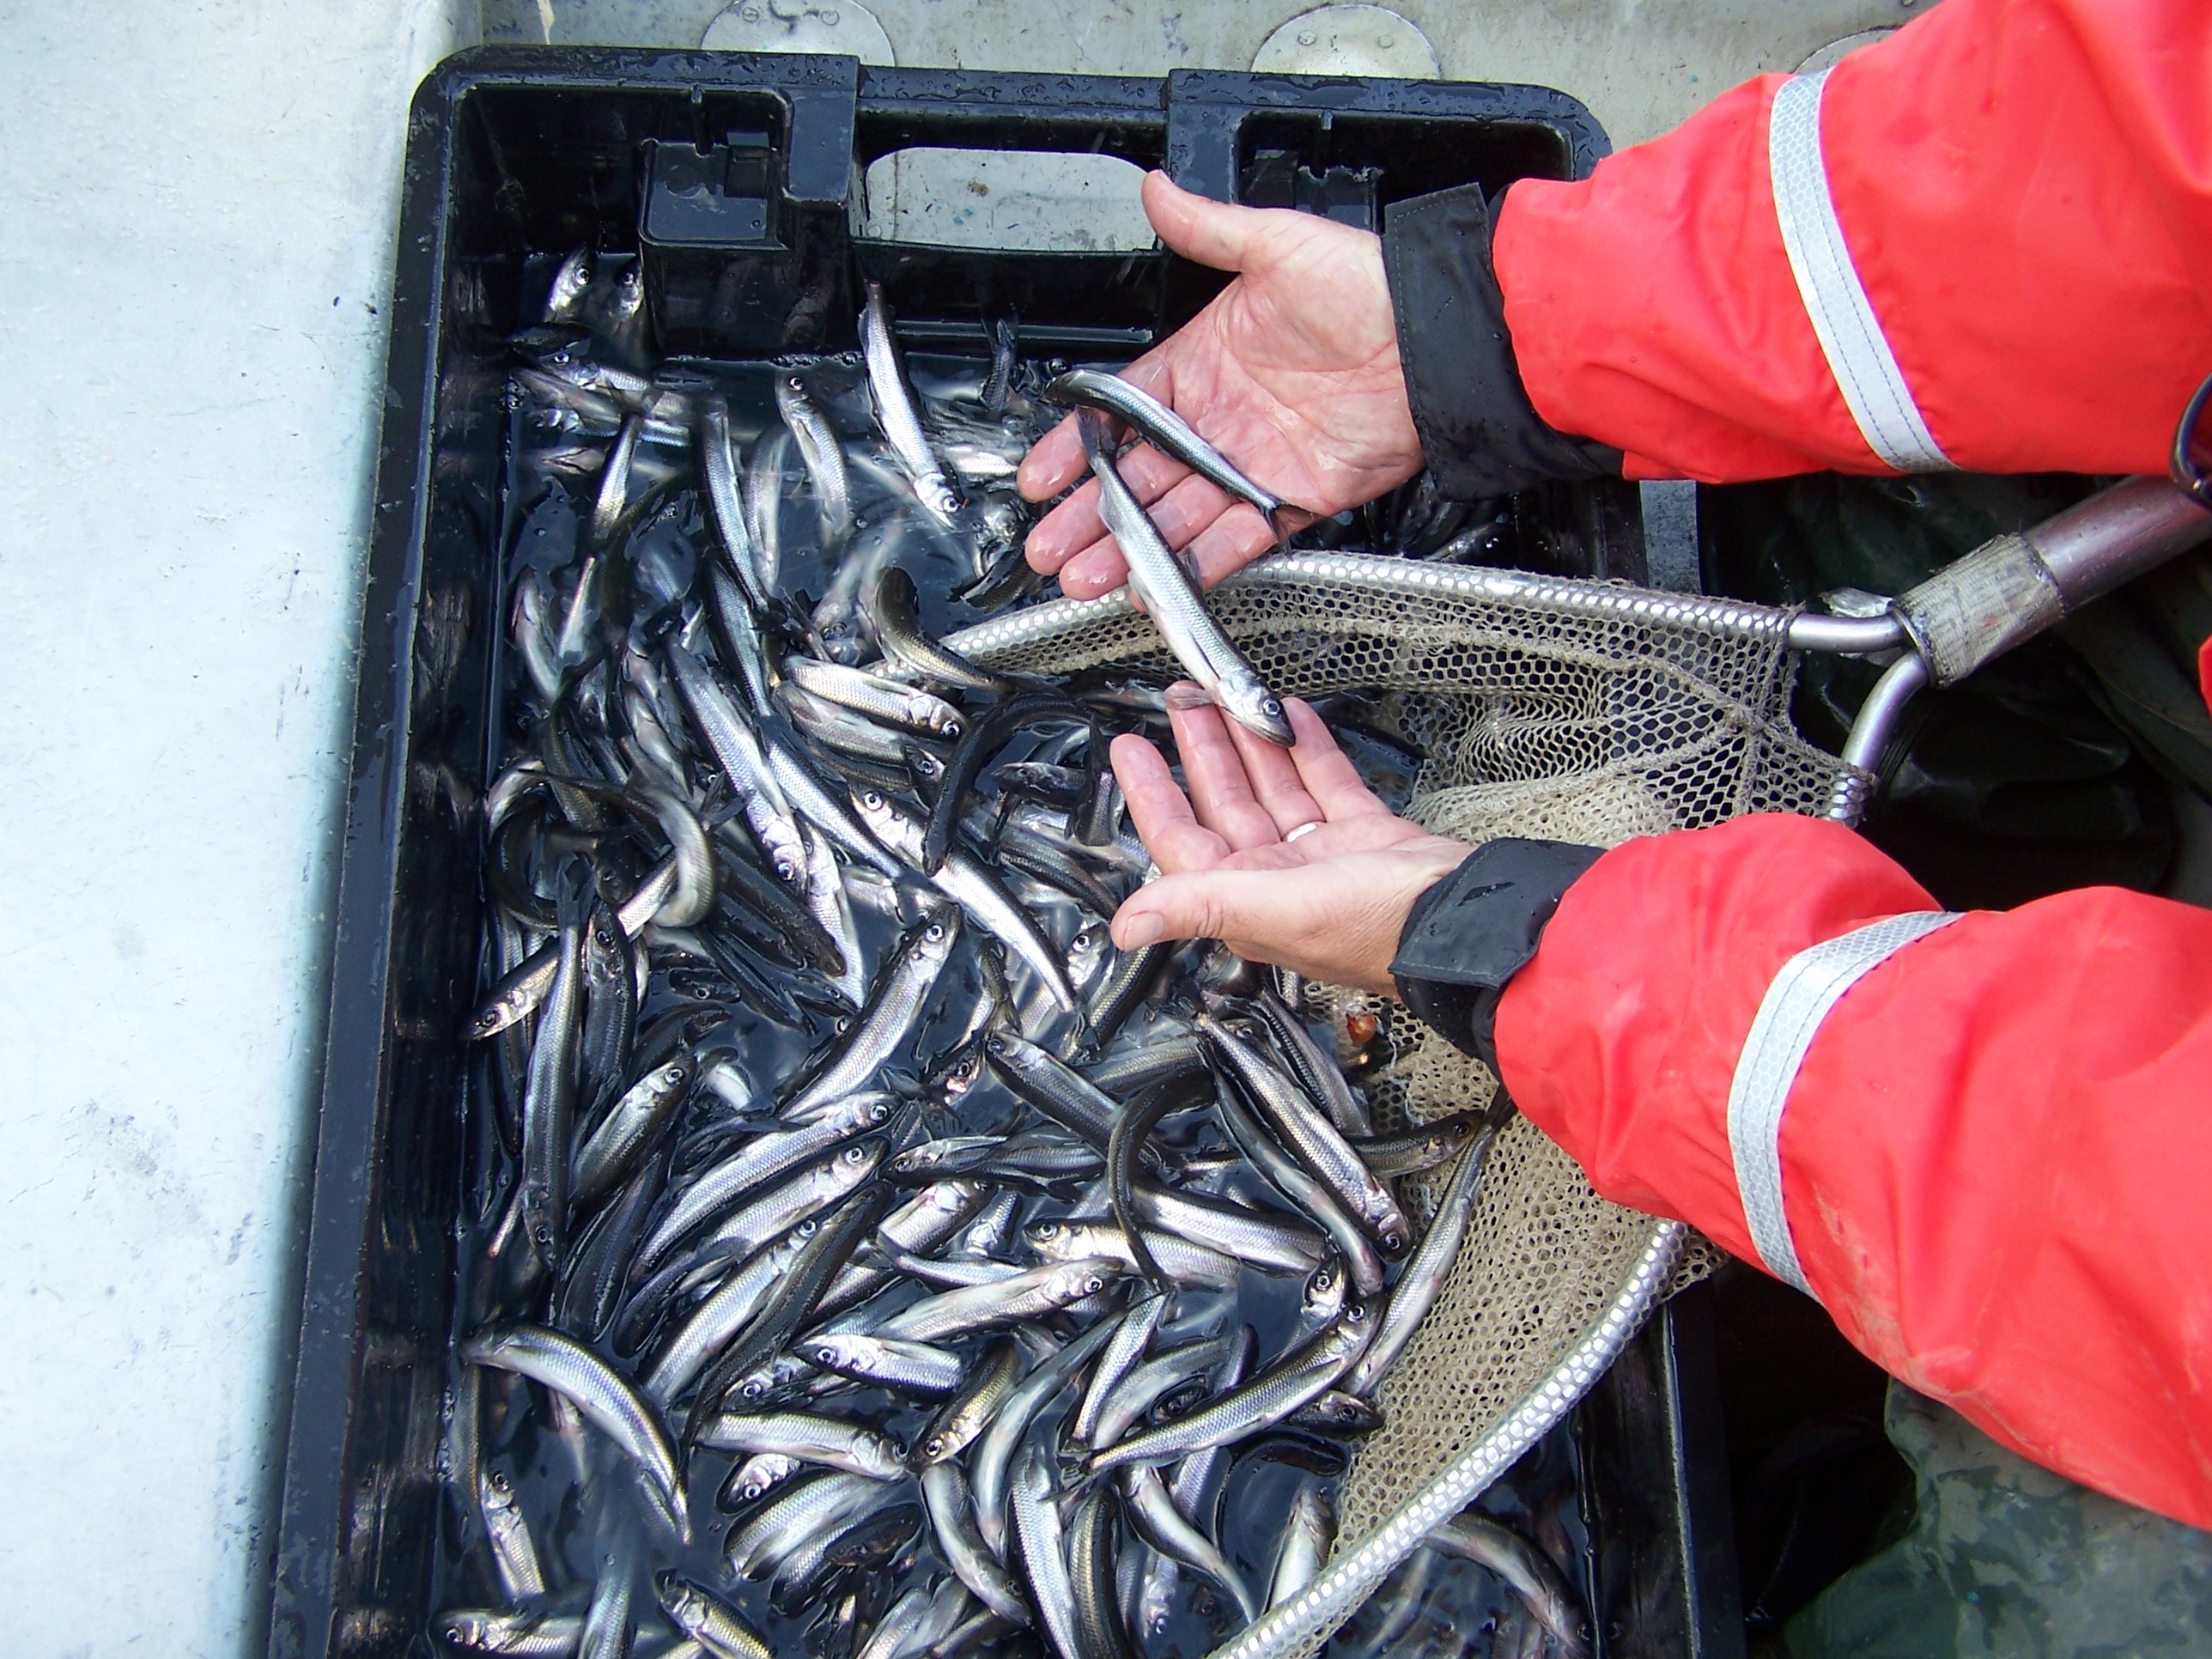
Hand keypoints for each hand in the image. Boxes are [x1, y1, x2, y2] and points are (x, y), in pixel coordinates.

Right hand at [1018, 172, 1424, 600]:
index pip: (1122, 413)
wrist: (1435, 341)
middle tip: (1047, 547)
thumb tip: (1156, 188)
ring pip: (1174, 518)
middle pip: (1137, 478)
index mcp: (1203, 361)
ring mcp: (1252, 464)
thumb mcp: (1276, 245)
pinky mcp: (1290, 500)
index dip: (1077, 447)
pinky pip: (1233, 542)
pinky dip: (1194, 568)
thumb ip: (1209, 229)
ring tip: (1082, 577)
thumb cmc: (1367, 286)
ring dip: (1128, 551)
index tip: (1042, 476)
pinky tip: (1156, 585)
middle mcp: (1220, 419)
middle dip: (1089, 517)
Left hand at [1109, 694, 1468, 994]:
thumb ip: (1201, 906)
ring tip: (1228, 693)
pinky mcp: (1365, 835)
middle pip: (1225, 803)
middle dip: (1202, 749)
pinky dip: (1308, 749)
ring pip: (1273, 787)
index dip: (1152, 794)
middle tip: (1183, 699)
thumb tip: (1124, 926)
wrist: (1469, 919)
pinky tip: (1293, 715)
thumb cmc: (1381, 928)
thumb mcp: (1279, 911)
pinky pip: (1326, 783)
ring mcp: (1323, 855)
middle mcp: (1278, 879)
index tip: (1130, 749)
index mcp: (1247, 899)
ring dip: (1250, 740)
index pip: (1182, 840)